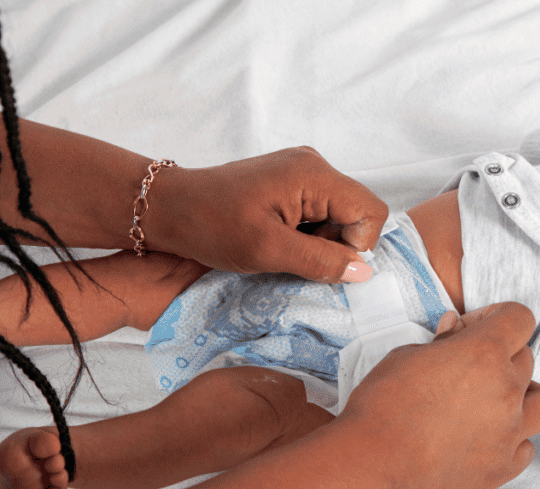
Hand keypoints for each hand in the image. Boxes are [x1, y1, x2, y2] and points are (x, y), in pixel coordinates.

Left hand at [148, 146, 387, 282]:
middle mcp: (315, 164)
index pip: (370, 211)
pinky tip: (280, 238)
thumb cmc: (212, 226)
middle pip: (357, 212)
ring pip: (340, 214)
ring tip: (283, 247)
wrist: (169, 207)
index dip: (357, 245)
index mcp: (314, 174)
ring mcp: (303, 170)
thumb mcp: (268, 250)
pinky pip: (321, 210)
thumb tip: (364, 272)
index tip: (320, 260)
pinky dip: (308, 232)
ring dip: (321, 240)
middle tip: (296, 256)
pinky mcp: (291, 180)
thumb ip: (321, 260)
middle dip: (337, 243)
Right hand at [342, 303, 539, 488]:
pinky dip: (512, 439)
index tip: (474, 328)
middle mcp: (506, 389)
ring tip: (493, 401)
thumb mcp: (407, 356)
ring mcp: (510, 431)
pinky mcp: (503, 467)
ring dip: (525, 396)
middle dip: (500, 355)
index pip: (519, 318)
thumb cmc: (382, 407)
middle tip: (466, 366)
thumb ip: (442, 342)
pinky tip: (485, 437)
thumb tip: (456, 330)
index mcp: (485, 352)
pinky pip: (526, 446)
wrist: (374, 467)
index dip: (497, 317)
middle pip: (526, 358)